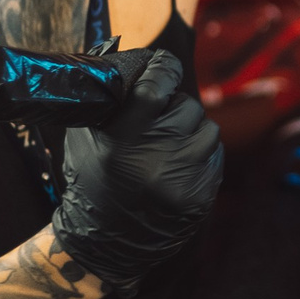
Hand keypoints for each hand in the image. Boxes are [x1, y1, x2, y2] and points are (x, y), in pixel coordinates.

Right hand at [52, 47, 223, 293]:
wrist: (104, 243)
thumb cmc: (91, 181)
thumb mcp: (85, 138)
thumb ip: (107, 99)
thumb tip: (126, 55)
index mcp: (124, 139)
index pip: (156, 85)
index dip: (163, 67)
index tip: (163, 64)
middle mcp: (156, 158)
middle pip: (187, 106)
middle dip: (175, 109)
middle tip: (159, 121)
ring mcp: (182, 180)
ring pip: (207, 130)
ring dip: (192, 131)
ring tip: (170, 145)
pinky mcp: (201, 197)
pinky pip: (215, 157)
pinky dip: (201, 156)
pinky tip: (179, 166)